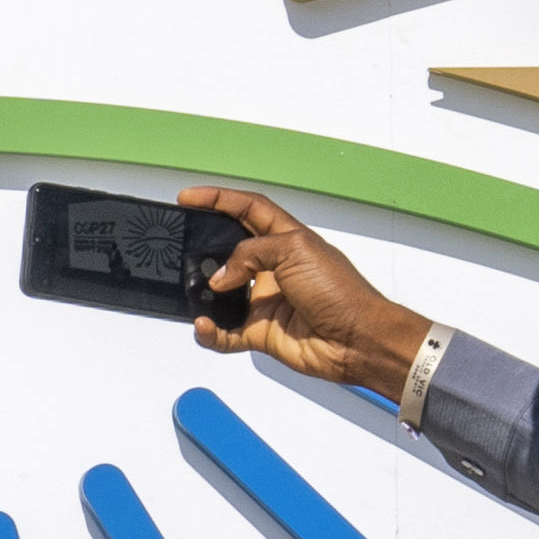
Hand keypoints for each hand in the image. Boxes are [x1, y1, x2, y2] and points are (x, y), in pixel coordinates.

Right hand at [177, 187, 431, 397]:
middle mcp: (274, 268)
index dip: (219, 199)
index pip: (249, 210)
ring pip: (222, 294)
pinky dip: (210, 331)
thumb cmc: (340, 292)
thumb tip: (220, 277)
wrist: (358, 340)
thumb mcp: (295, 251)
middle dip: (203, 245)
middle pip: (230, 250)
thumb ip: (250, 253)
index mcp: (287, 240)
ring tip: (192, 288)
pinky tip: (205, 325)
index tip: (189, 198)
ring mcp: (266, 301)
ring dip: (204, 293)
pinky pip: (225, 333)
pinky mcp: (261, 332)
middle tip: (180, 242)